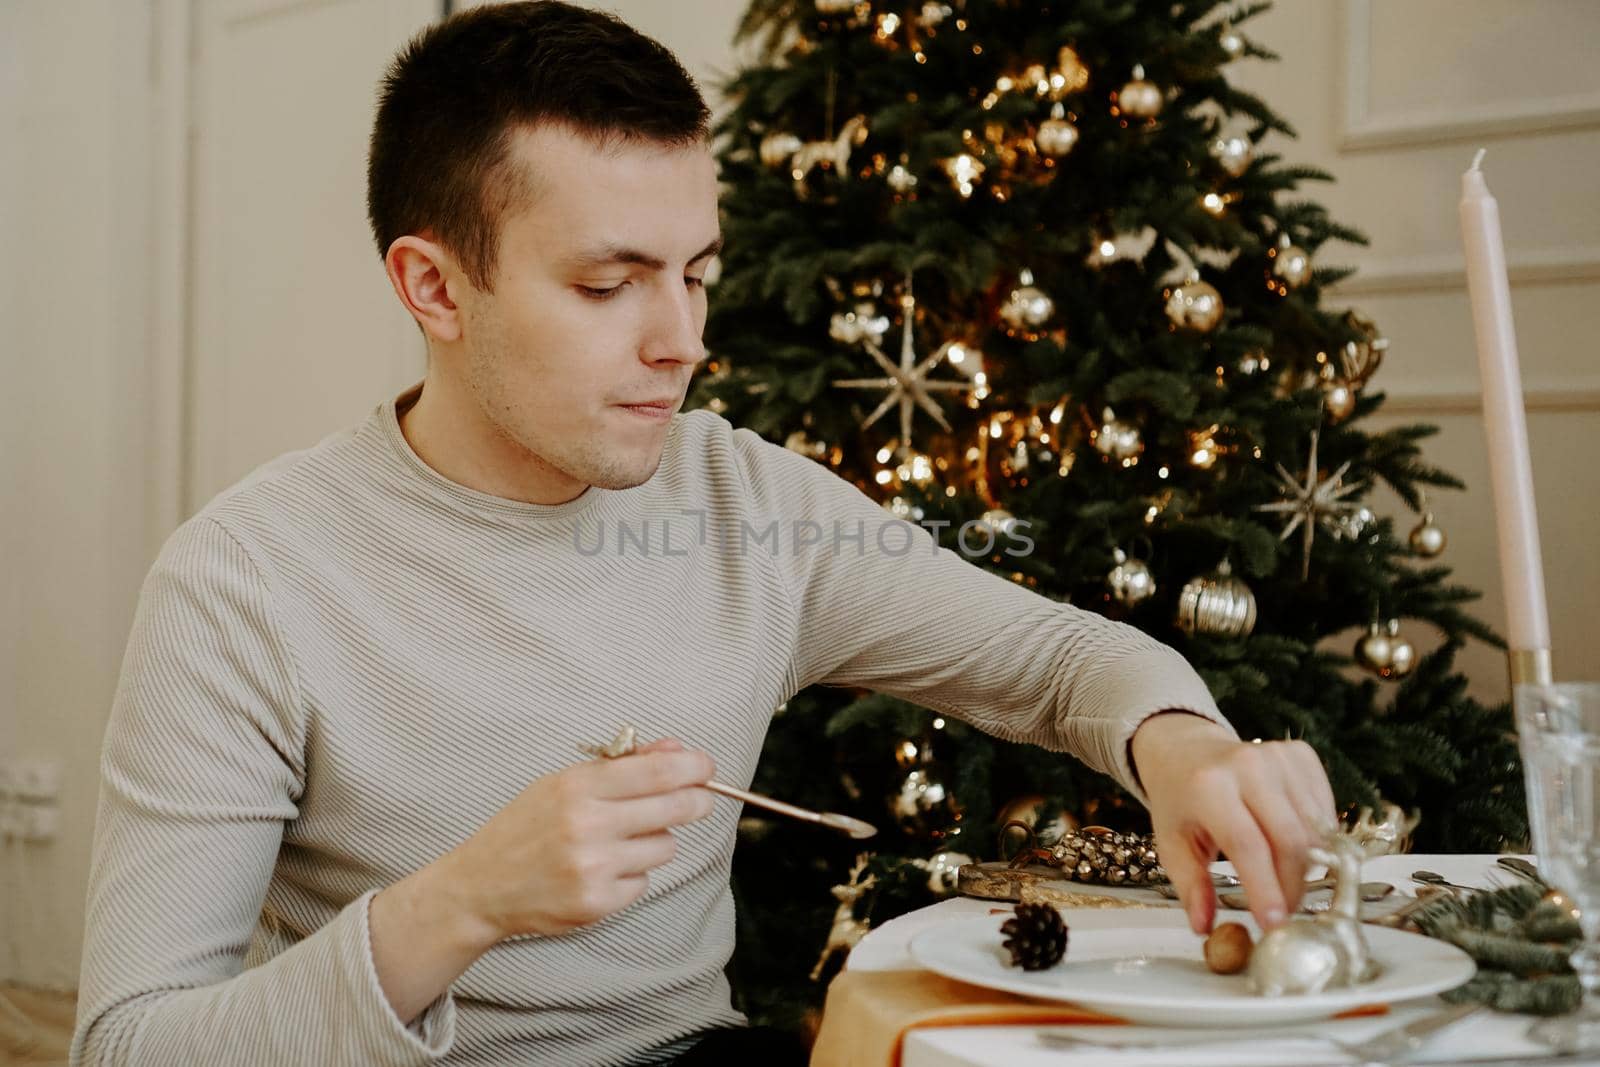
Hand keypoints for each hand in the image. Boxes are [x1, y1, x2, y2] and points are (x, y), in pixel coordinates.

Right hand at [438, 737, 715, 941]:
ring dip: (655, 841)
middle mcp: (587, 826)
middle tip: (700, 799)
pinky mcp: (597, 904)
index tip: (706, 767)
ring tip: (621, 840)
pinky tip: (601, 870)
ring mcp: (593, 868)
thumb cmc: (524, 827)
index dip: (694, 767)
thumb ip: (622, 766)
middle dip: (697, 801)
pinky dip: (631, 874)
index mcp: (577, 787)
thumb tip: (677, 751)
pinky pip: (643, 882)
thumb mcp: (563, 783)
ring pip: (665, 847)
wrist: (480, 886)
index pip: (658, 772)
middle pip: (674, 809)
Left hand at [1130, 713, 1336, 934]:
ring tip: (1283, 880)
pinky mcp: (1302, 755)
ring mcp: (1280, 756)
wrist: (1188, 752)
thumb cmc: (1181, 803)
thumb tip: (1205, 927)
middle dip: (1292, 887)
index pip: (1247, 844)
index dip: (1265, 888)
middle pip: (1290, 840)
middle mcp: (1248, 764)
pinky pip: (1326, 813)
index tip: (1274, 924)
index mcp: (1208, 786)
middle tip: (1283, 912)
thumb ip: (1190, 886)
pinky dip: (1317, 841)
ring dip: (1307, 867)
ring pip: (1315, 830)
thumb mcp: (1171, 844)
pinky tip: (1292, 847)